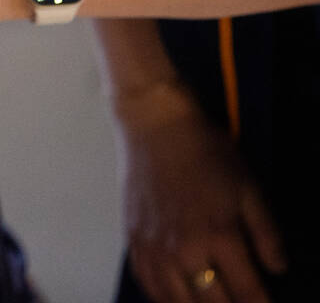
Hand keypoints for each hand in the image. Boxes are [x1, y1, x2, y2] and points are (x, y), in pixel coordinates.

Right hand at [113, 83, 285, 302]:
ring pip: (176, 302)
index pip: (248, 292)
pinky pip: (147, 284)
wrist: (155, 125)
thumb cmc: (205, 151)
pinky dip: (163, 299)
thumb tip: (277, 269)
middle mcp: (185, 250)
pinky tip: (175, 300)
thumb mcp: (249, 186)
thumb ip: (266, 233)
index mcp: (219, 236)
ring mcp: (154, 247)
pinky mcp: (133, 240)